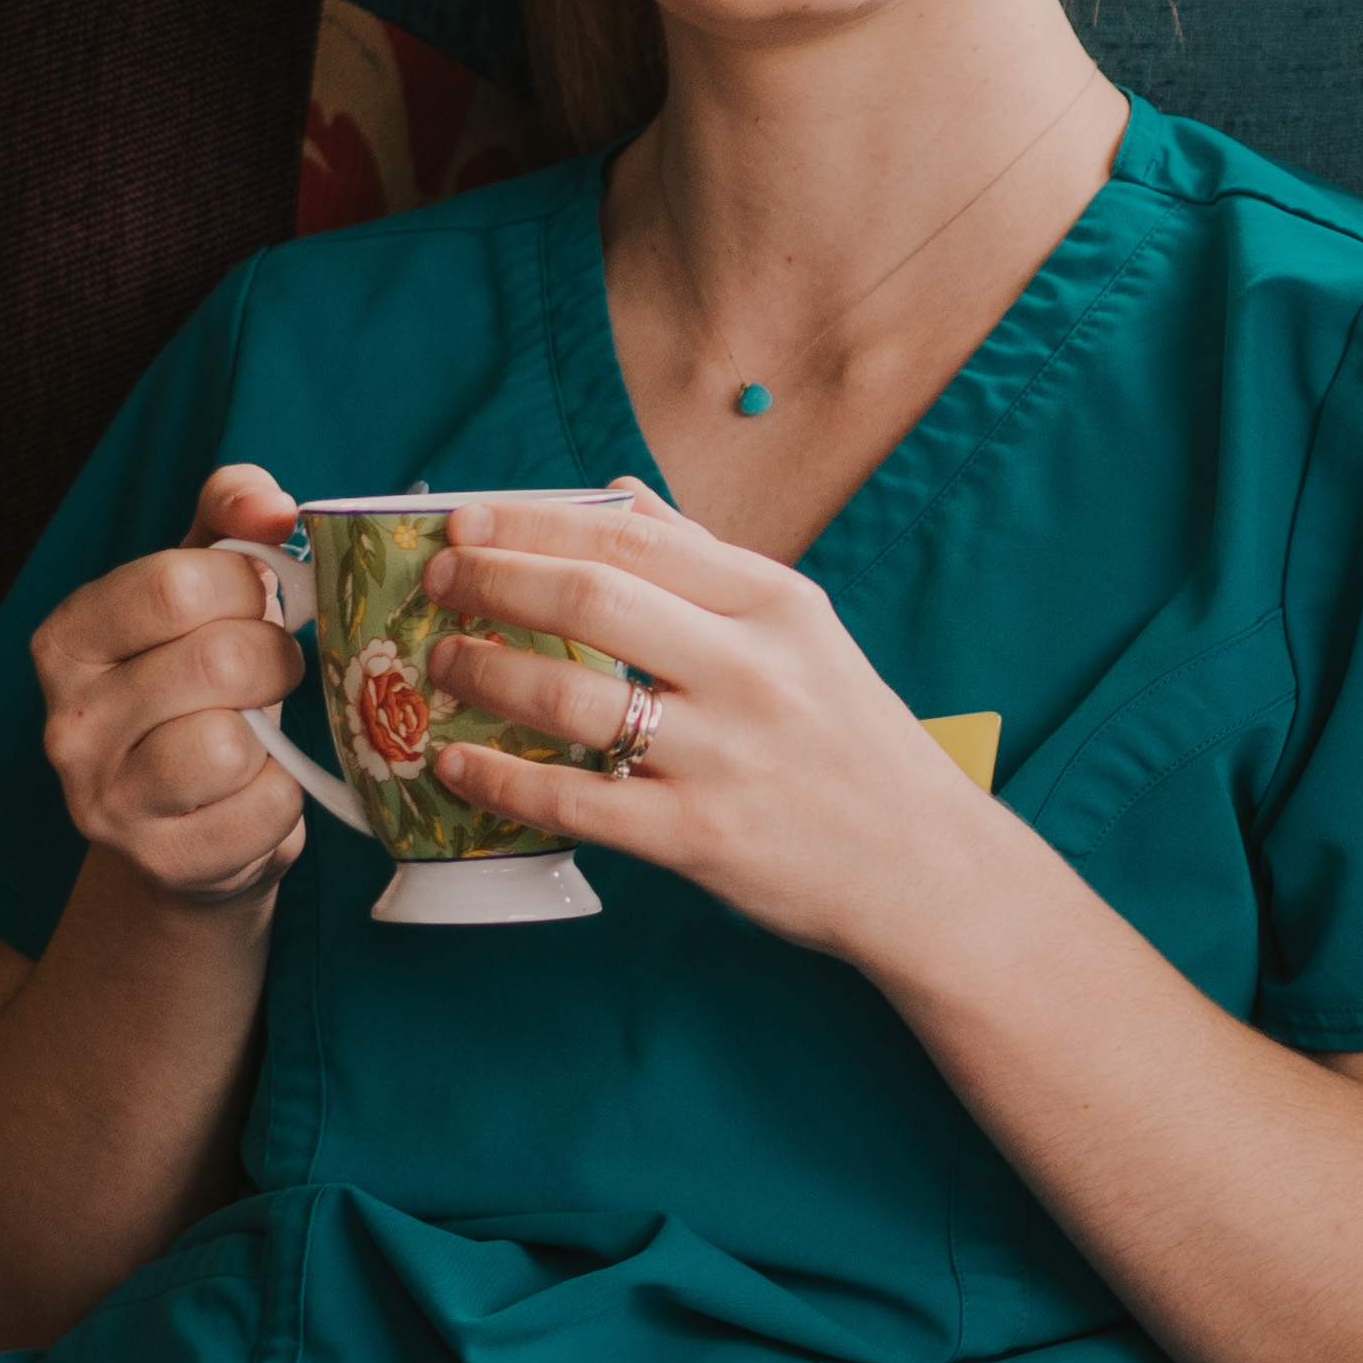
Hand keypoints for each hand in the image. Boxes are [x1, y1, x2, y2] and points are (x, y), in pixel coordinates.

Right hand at [32, 458, 313, 912]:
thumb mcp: (201, 590)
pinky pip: (263, 808)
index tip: (255, 604)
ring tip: (258, 731)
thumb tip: (274, 506)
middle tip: (271, 674)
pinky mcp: (162, 862)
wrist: (191, 829)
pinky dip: (283, 796)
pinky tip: (256, 790)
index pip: (174, 582)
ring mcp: (107, 802)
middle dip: (275, 658)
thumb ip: (228, 518)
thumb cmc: (198, 690)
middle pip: (217, 660)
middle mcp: (69, 722)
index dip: (246, 587)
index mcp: (68, 640)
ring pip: (231, 742)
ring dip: (273, 732)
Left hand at [420, 483, 1019, 975]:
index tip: (463, 518)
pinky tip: (456, 762)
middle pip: (591, 602)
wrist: (925, 868)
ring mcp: (725, 758)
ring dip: (486, 675)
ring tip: (443, 663)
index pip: (632, 540)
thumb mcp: (803, 633)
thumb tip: (616, 494)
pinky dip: (500, 781)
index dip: (532, 522)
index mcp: (776, 606)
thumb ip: (706, 562)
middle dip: (492, 582)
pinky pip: (575, 803)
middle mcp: (752, 672)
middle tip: (437, 579)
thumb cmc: (855, 744)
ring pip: (572, 702)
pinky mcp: (700, 838)